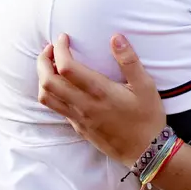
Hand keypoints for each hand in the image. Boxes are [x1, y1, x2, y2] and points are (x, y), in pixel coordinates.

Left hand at [36, 33, 166, 166]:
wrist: (146, 152)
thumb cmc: (147, 118)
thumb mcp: (146, 86)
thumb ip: (129, 61)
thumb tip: (116, 37)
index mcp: (99, 92)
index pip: (66, 67)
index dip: (59, 49)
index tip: (63, 38)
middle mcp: (84, 105)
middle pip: (48, 81)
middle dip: (43, 61)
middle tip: (51, 48)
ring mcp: (79, 118)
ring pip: (46, 97)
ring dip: (43, 78)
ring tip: (51, 65)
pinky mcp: (78, 127)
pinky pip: (56, 108)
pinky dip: (51, 92)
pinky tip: (62, 85)